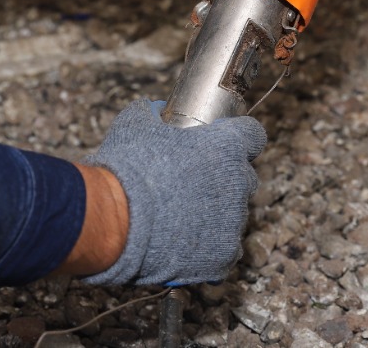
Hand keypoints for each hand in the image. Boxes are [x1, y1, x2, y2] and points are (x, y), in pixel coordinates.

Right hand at [79, 99, 266, 285]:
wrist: (114, 220)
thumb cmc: (128, 169)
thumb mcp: (136, 124)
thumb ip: (153, 113)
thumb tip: (155, 111)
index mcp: (226, 147)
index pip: (253, 135)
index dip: (238, 137)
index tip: (223, 142)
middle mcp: (237, 183)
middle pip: (243, 178)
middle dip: (224, 179)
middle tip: (192, 183)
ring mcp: (233, 222)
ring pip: (234, 215)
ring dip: (215, 214)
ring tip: (182, 217)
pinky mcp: (222, 255)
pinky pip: (226, 249)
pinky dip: (210, 248)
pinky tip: (187, 244)